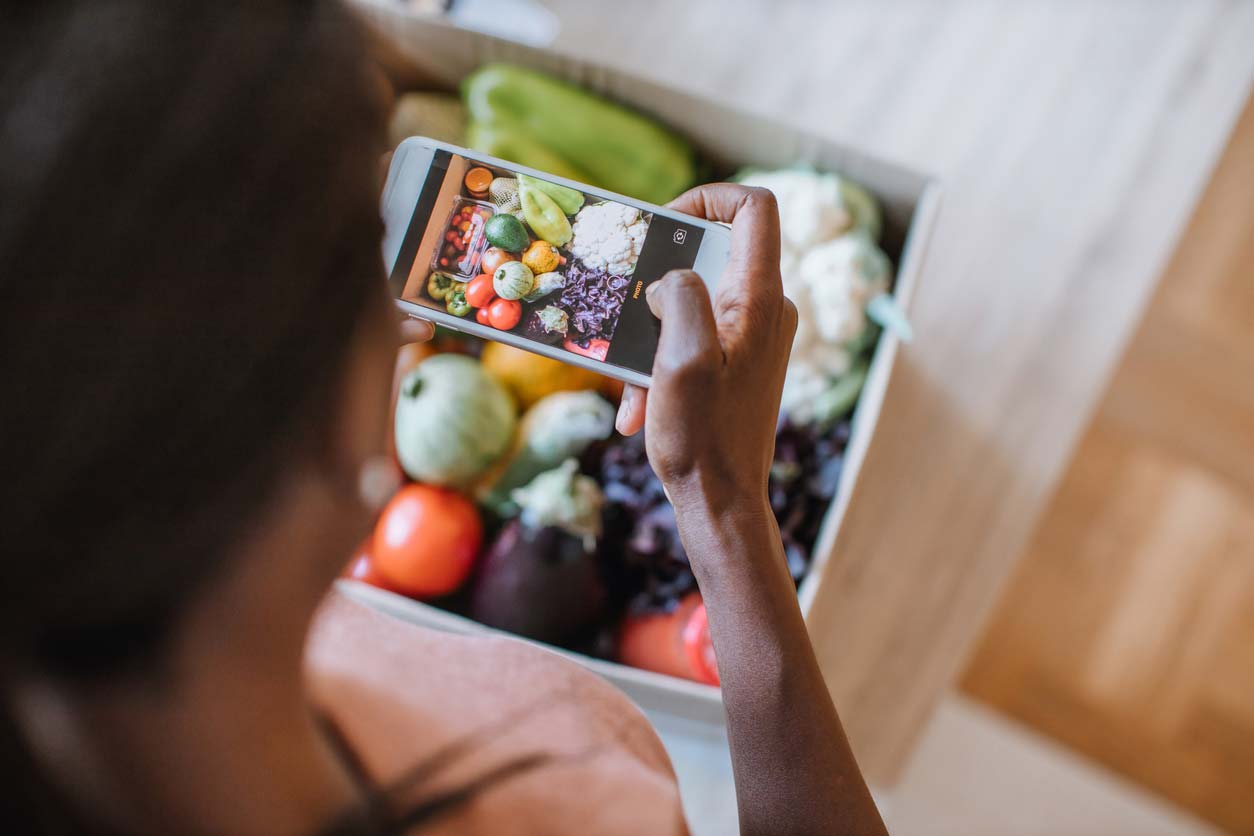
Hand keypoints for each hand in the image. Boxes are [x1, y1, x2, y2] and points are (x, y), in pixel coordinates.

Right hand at [615, 184, 795, 509]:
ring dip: (653, 334)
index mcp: (761, 298)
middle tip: (627, 311)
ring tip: (630, 382)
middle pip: (713, 254)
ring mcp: (755, 336)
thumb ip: (680, 297)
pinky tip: (638, 406)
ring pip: (693, 302)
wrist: (722, 503)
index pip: (754, 207)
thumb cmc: (703, 437)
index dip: (707, 197)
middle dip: (659, 280)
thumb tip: (669, 280)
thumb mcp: (681, 360)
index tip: (662, 225)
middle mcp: (766, 309)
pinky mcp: (740, 361)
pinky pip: (695, 338)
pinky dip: (662, 362)